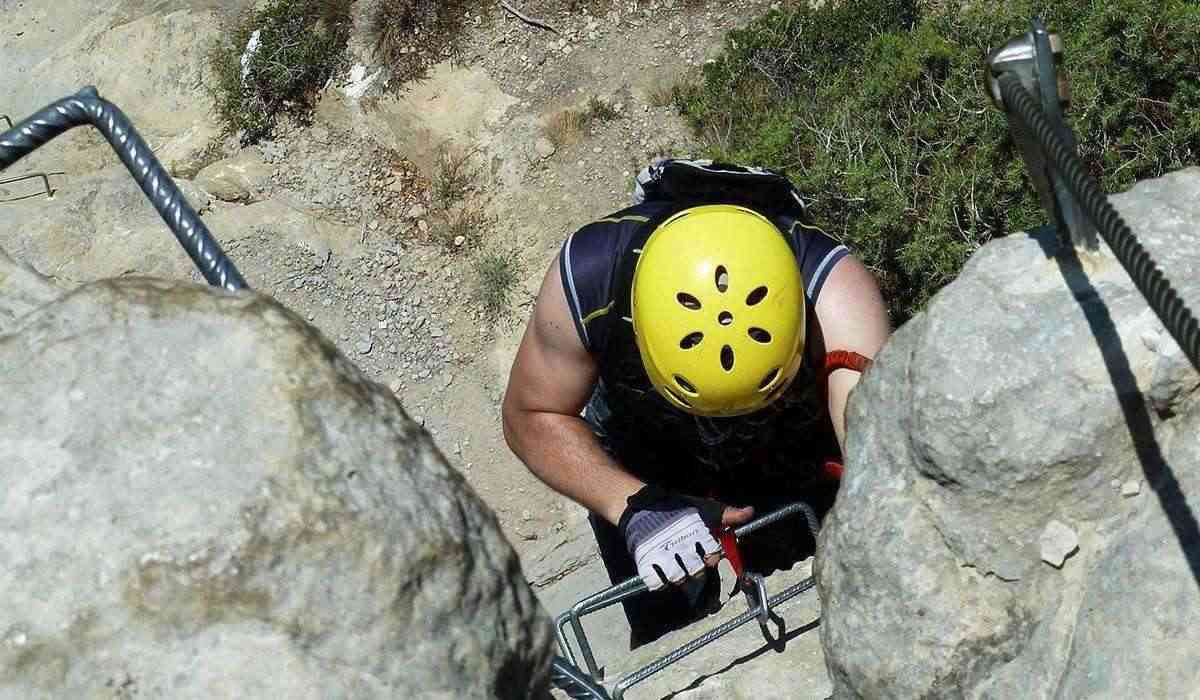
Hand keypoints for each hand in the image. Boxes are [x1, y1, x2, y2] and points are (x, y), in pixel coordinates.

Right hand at [618, 485, 753, 589]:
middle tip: (690, 562)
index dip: (712, 557)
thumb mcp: (704, 507)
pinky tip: (661, 574)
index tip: (706, 554)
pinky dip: (660, 582)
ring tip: (677, 568)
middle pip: (698, 572)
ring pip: (680, 580)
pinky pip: (657, 583)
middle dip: (696, 569)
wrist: (641, 505)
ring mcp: (664, 555)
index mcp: (698, 533)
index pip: (714, 556)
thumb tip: (750, 511)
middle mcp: (683, 546)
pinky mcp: (646, 561)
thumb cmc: (676, 507)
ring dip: (680, 577)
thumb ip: (727, 513)